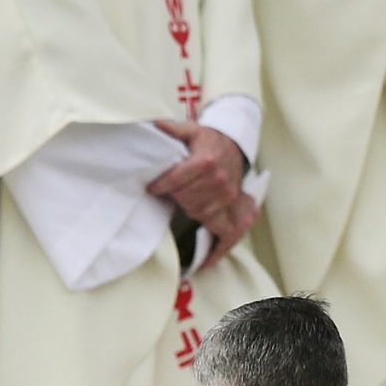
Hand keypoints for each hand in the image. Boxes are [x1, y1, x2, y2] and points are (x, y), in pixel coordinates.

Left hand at [148, 120, 255, 267]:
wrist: (233, 143)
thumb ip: (171, 128)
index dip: (161, 185)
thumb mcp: (189, 129)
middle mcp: (219, 180)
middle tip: (168, 193)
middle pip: (186, 198)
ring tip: (181, 206)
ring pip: (200, 213)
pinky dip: (217, 249)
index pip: (176, 180)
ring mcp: (227, 195)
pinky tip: (205, 262)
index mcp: (205, 161)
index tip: (152, 187)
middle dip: (174, 196)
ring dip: (188, 210)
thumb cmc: (207, 139)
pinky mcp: (232, 206)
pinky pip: (227, 232)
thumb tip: (153, 124)